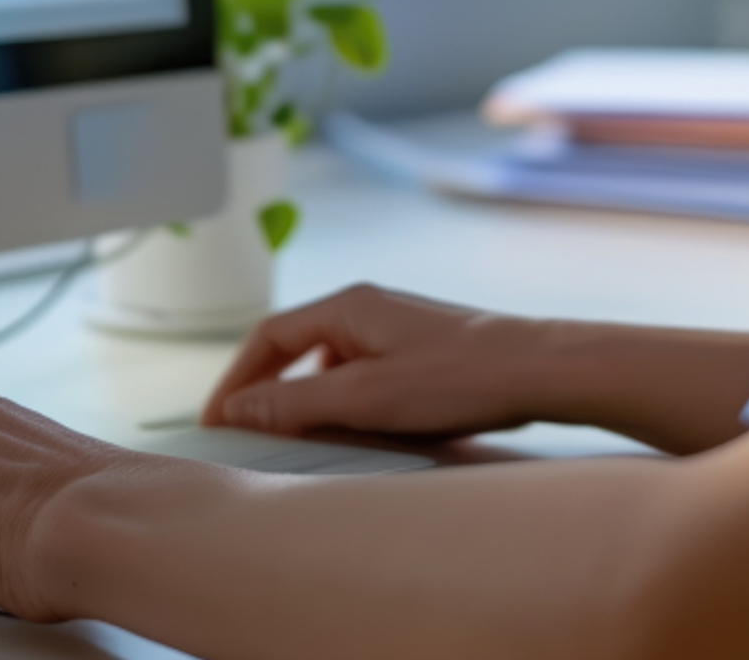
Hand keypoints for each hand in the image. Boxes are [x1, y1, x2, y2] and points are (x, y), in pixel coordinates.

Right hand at [204, 283, 539, 439]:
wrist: (534, 369)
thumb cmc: (455, 378)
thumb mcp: (363, 396)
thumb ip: (294, 402)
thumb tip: (236, 405)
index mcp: (348, 307)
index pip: (269, 335)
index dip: (235, 378)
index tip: (213, 421)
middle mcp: (368, 308)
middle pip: (295, 345)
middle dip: (265, 388)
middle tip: (243, 434)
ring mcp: (396, 327)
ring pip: (330, 362)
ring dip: (305, 398)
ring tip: (293, 441)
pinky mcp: (419, 350)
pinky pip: (361, 373)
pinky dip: (341, 402)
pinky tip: (352, 433)